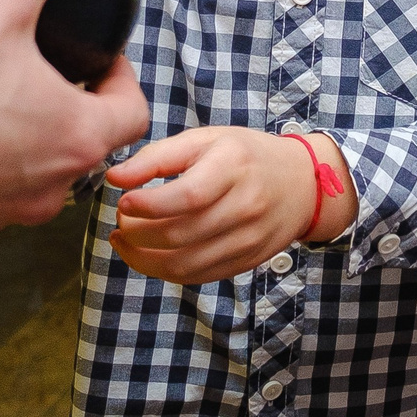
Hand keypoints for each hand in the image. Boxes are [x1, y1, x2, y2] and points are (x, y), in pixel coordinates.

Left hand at [105, 126, 353, 283]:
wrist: (302, 183)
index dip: (149, 205)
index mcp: (234, 166)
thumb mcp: (205, 139)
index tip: (123, 202)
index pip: (187, 196)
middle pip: (181, 234)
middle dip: (138, 233)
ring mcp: (248, 239)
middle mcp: (246, 206)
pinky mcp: (246, 262)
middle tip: (121, 221)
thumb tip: (115, 178)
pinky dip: (164, 271)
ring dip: (144, 258)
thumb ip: (158, 156)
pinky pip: (197, 276)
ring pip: (185, 264)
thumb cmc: (245, 155)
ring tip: (125, 240)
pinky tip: (148, 255)